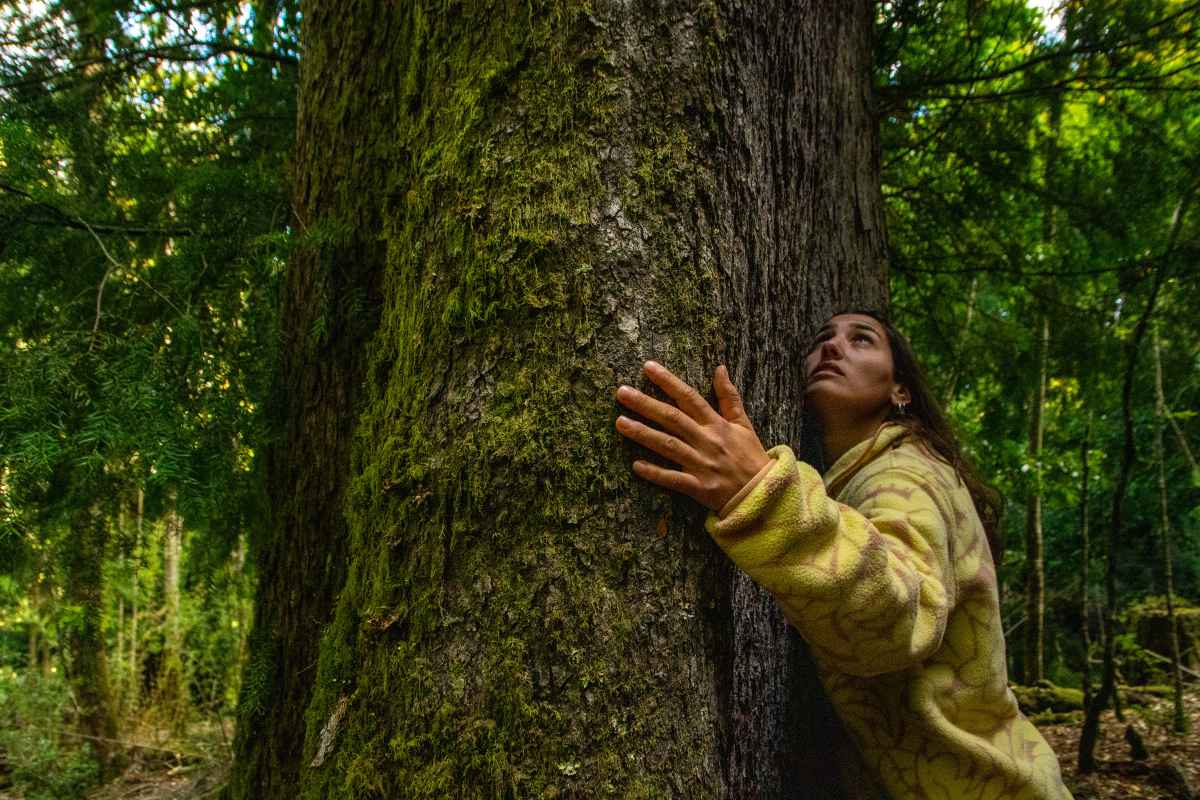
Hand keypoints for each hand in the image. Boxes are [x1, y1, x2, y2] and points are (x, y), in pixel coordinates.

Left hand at [615, 361, 769, 510]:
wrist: (763, 493)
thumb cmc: (750, 456)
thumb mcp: (743, 423)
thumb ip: (729, 396)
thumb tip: (720, 368)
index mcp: (717, 424)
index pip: (689, 397)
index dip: (668, 381)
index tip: (648, 367)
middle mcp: (707, 441)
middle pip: (672, 418)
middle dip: (645, 404)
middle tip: (621, 392)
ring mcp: (702, 464)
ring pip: (668, 446)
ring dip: (643, 434)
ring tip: (620, 422)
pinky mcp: (699, 487)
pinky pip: (674, 479)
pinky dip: (656, 473)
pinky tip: (636, 465)